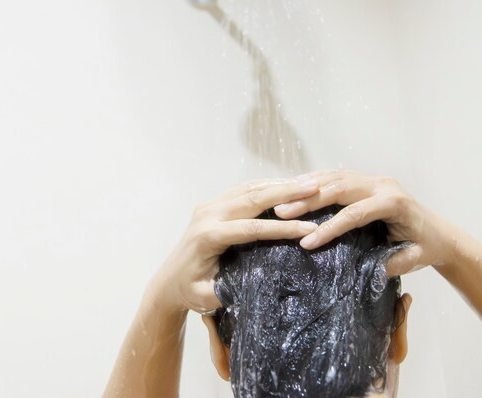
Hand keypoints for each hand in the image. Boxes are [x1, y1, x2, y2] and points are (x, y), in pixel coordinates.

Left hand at [153, 177, 319, 313]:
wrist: (168, 281)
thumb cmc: (190, 292)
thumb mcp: (207, 298)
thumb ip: (230, 291)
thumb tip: (264, 282)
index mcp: (208, 236)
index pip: (252, 228)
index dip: (282, 228)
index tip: (309, 228)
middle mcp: (208, 215)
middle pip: (252, 199)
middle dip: (285, 193)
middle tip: (313, 187)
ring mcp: (209, 206)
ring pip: (248, 188)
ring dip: (278, 185)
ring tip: (306, 183)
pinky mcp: (213, 204)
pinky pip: (242, 190)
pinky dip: (265, 186)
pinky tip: (286, 186)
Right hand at [273, 169, 458, 275]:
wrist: (439, 233)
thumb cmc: (426, 248)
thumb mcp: (413, 260)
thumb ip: (392, 263)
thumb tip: (365, 270)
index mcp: (394, 202)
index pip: (355, 214)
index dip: (329, 228)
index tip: (306, 243)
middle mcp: (383, 185)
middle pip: (339, 188)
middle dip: (308, 201)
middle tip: (281, 212)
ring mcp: (374, 179)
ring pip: (334, 177)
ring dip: (306, 188)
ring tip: (280, 200)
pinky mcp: (366, 180)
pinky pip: (336, 177)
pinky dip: (314, 182)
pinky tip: (294, 190)